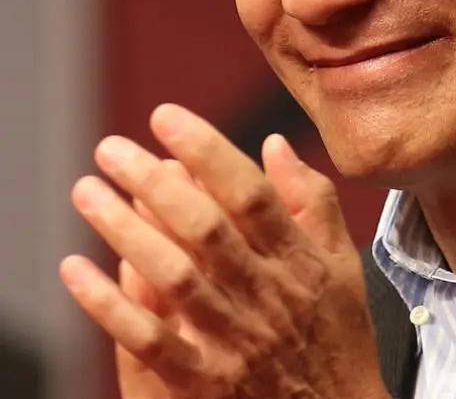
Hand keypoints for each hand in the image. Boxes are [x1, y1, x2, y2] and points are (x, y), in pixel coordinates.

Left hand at [60, 103, 388, 398]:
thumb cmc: (339, 333)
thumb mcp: (343, 261)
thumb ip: (314, 200)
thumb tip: (275, 143)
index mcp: (301, 259)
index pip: (250, 194)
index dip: (207, 151)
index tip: (166, 117)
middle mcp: (266, 293)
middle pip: (205, 229)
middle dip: (154, 183)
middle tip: (111, 148)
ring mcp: (234, 339)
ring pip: (173, 278)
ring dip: (125, 231)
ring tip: (88, 190)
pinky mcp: (205, 382)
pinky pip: (150, 341)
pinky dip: (110, 305)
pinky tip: (77, 269)